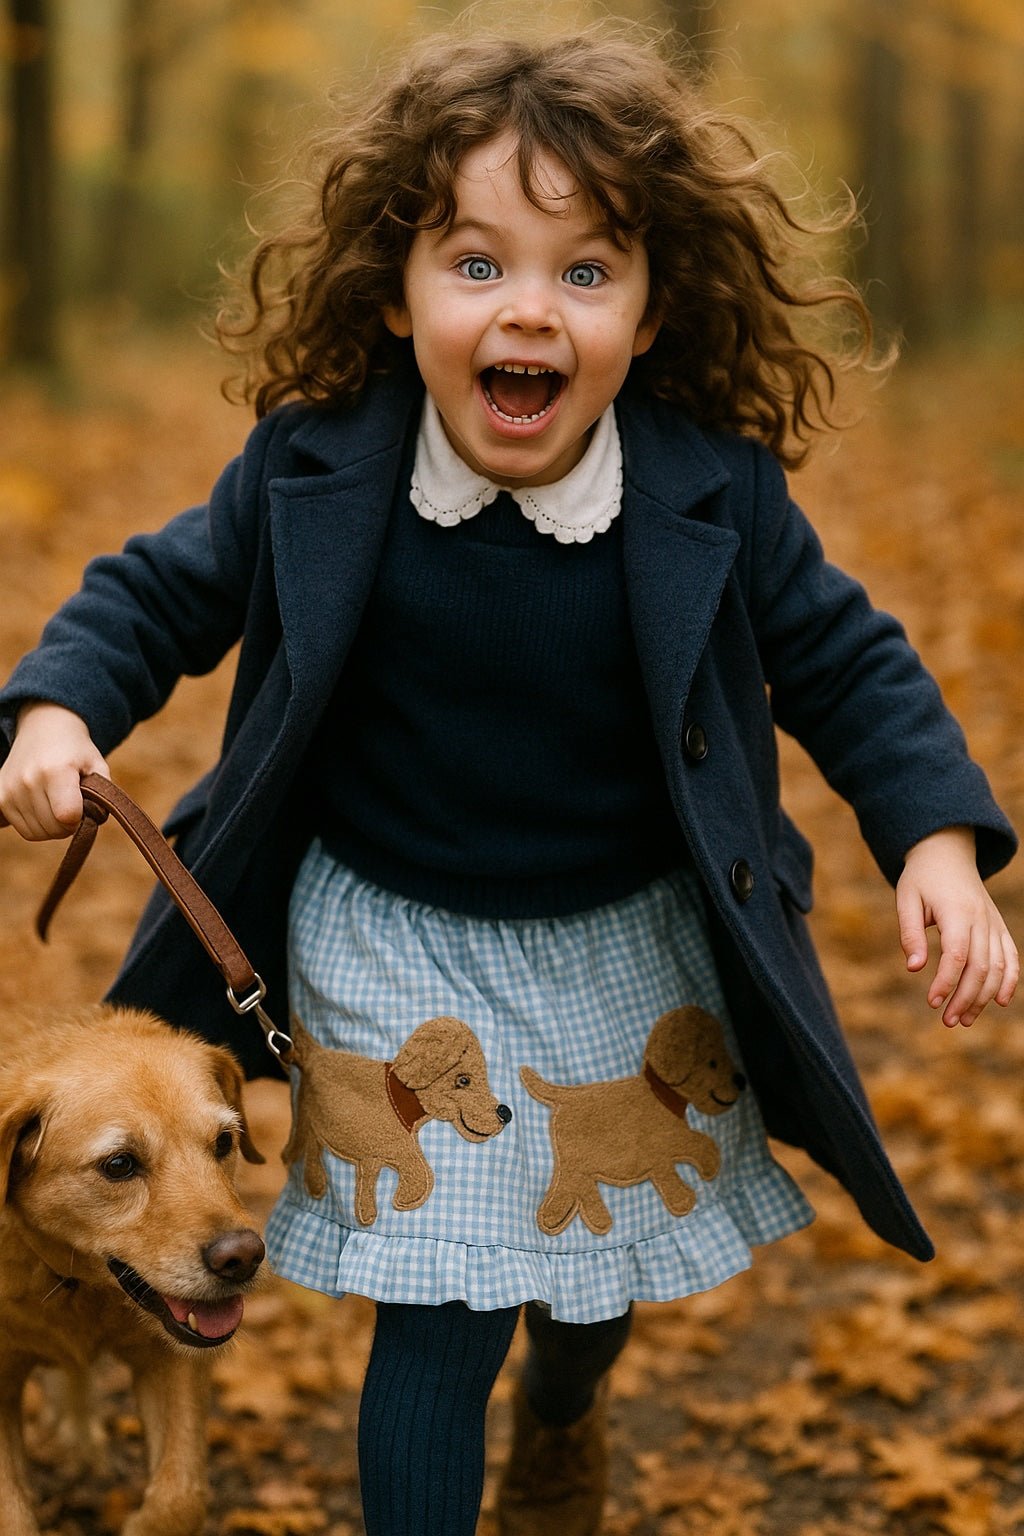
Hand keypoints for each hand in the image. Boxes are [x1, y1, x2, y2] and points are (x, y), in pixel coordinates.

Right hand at [0, 702, 109, 838]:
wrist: (43, 729)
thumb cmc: (75, 751)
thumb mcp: (98, 766)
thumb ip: (103, 796)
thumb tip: (95, 820)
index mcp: (56, 771)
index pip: (67, 816)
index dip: (80, 818)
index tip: (83, 806)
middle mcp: (28, 781)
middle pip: (53, 829)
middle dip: (68, 825)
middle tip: (72, 805)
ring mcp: (10, 790)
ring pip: (36, 833)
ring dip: (51, 827)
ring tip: (57, 804)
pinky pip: (21, 829)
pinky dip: (35, 825)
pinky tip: (41, 806)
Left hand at [896, 826, 1018, 1026]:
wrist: (946, 854)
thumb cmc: (921, 878)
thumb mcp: (906, 899)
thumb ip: (910, 933)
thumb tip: (914, 968)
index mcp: (957, 911)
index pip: (957, 955)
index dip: (946, 982)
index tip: (932, 1002)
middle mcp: (981, 918)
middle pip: (980, 966)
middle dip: (965, 998)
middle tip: (947, 1021)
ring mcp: (994, 923)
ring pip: (998, 966)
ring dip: (984, 996)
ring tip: (964, 1019)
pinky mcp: (999, 926)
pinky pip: (1011, 956)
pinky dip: (1010, 980)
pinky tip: (1000, 1002)